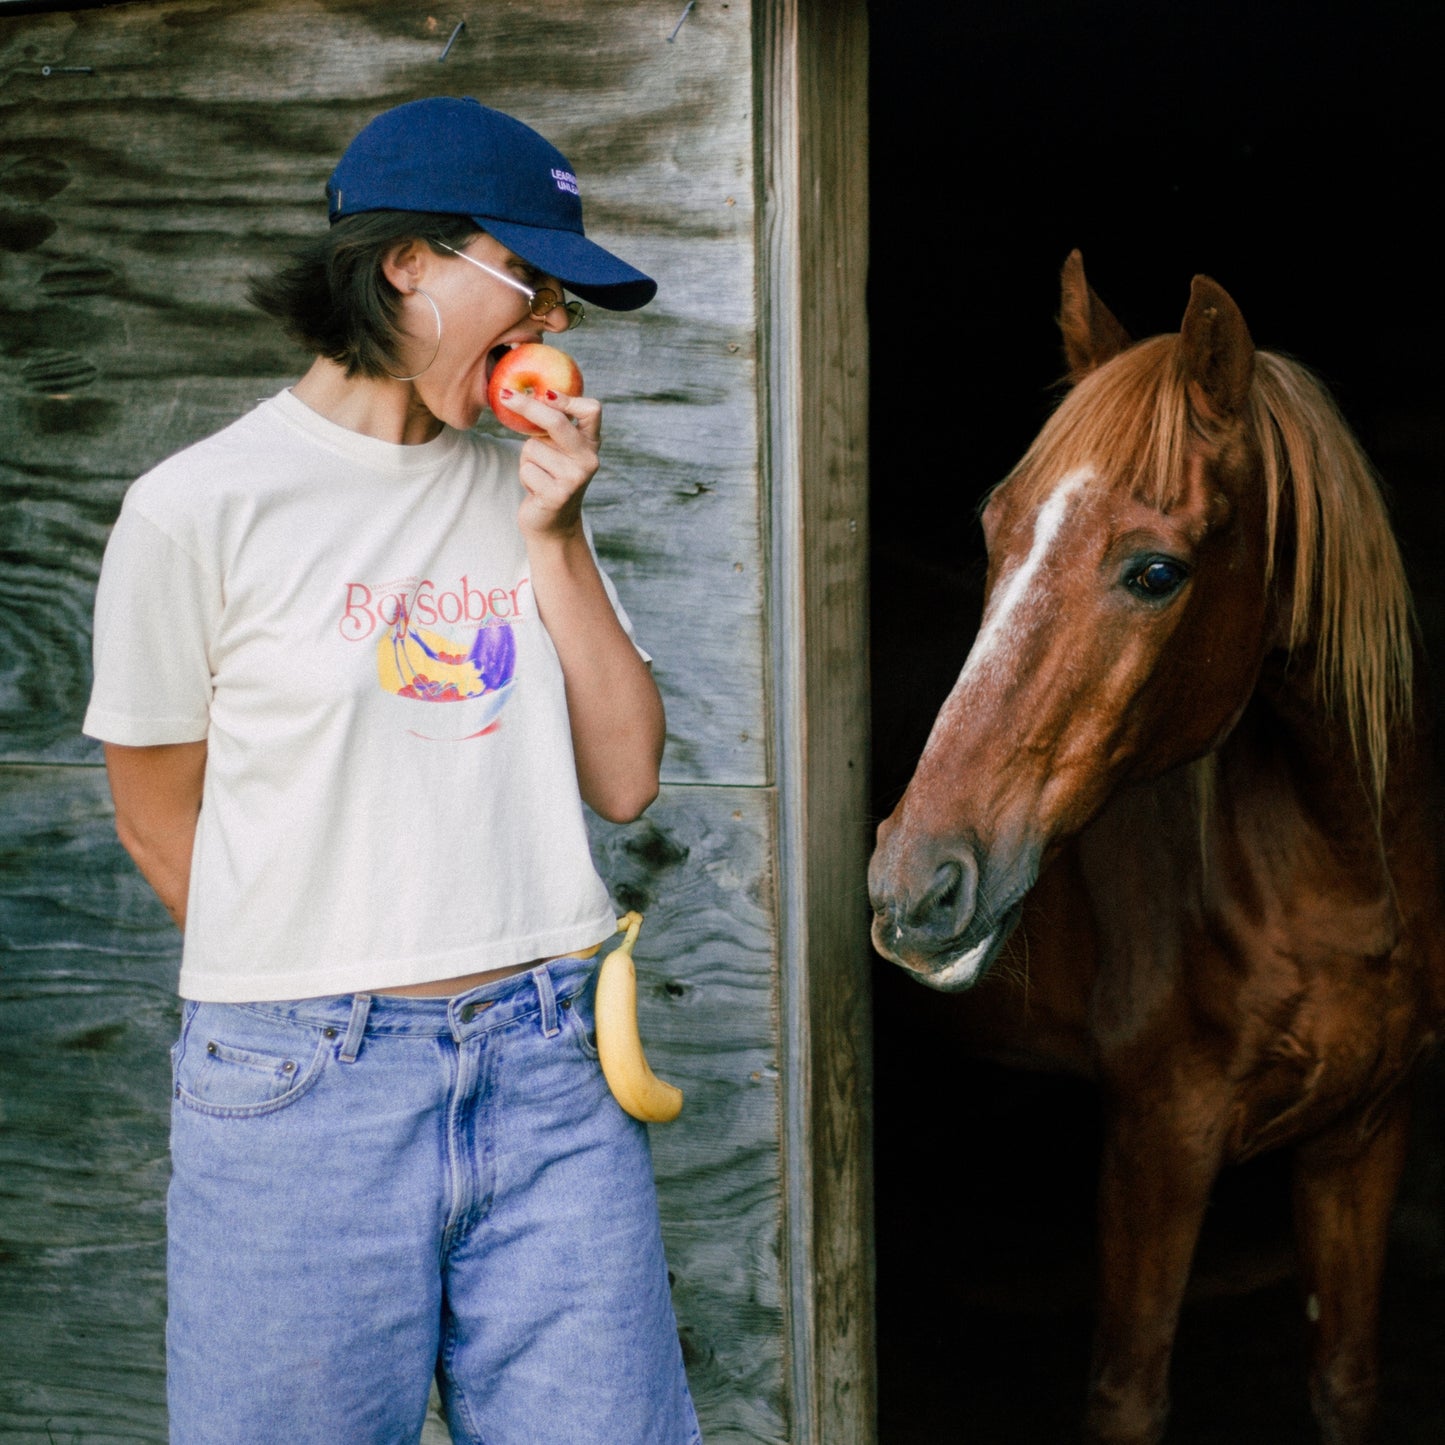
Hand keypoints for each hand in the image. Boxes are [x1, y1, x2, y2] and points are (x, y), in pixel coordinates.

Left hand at [500, 389, 602, 538]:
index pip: (591, 410)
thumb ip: (550, 426)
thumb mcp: (556, 449)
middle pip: (557, 422)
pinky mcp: (558, 495)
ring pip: (533, 448)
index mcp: (591, 443)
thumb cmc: (550, 477)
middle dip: (528, 407)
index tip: (544, 392)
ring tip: (538, 473)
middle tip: (505, 395)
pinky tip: (536, 488)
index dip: (568, 398)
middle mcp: (589, 459)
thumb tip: (519, 392)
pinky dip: (524, 476)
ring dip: (526, 459)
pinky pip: (527, 469)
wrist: (553, 523)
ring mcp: (575, 478)